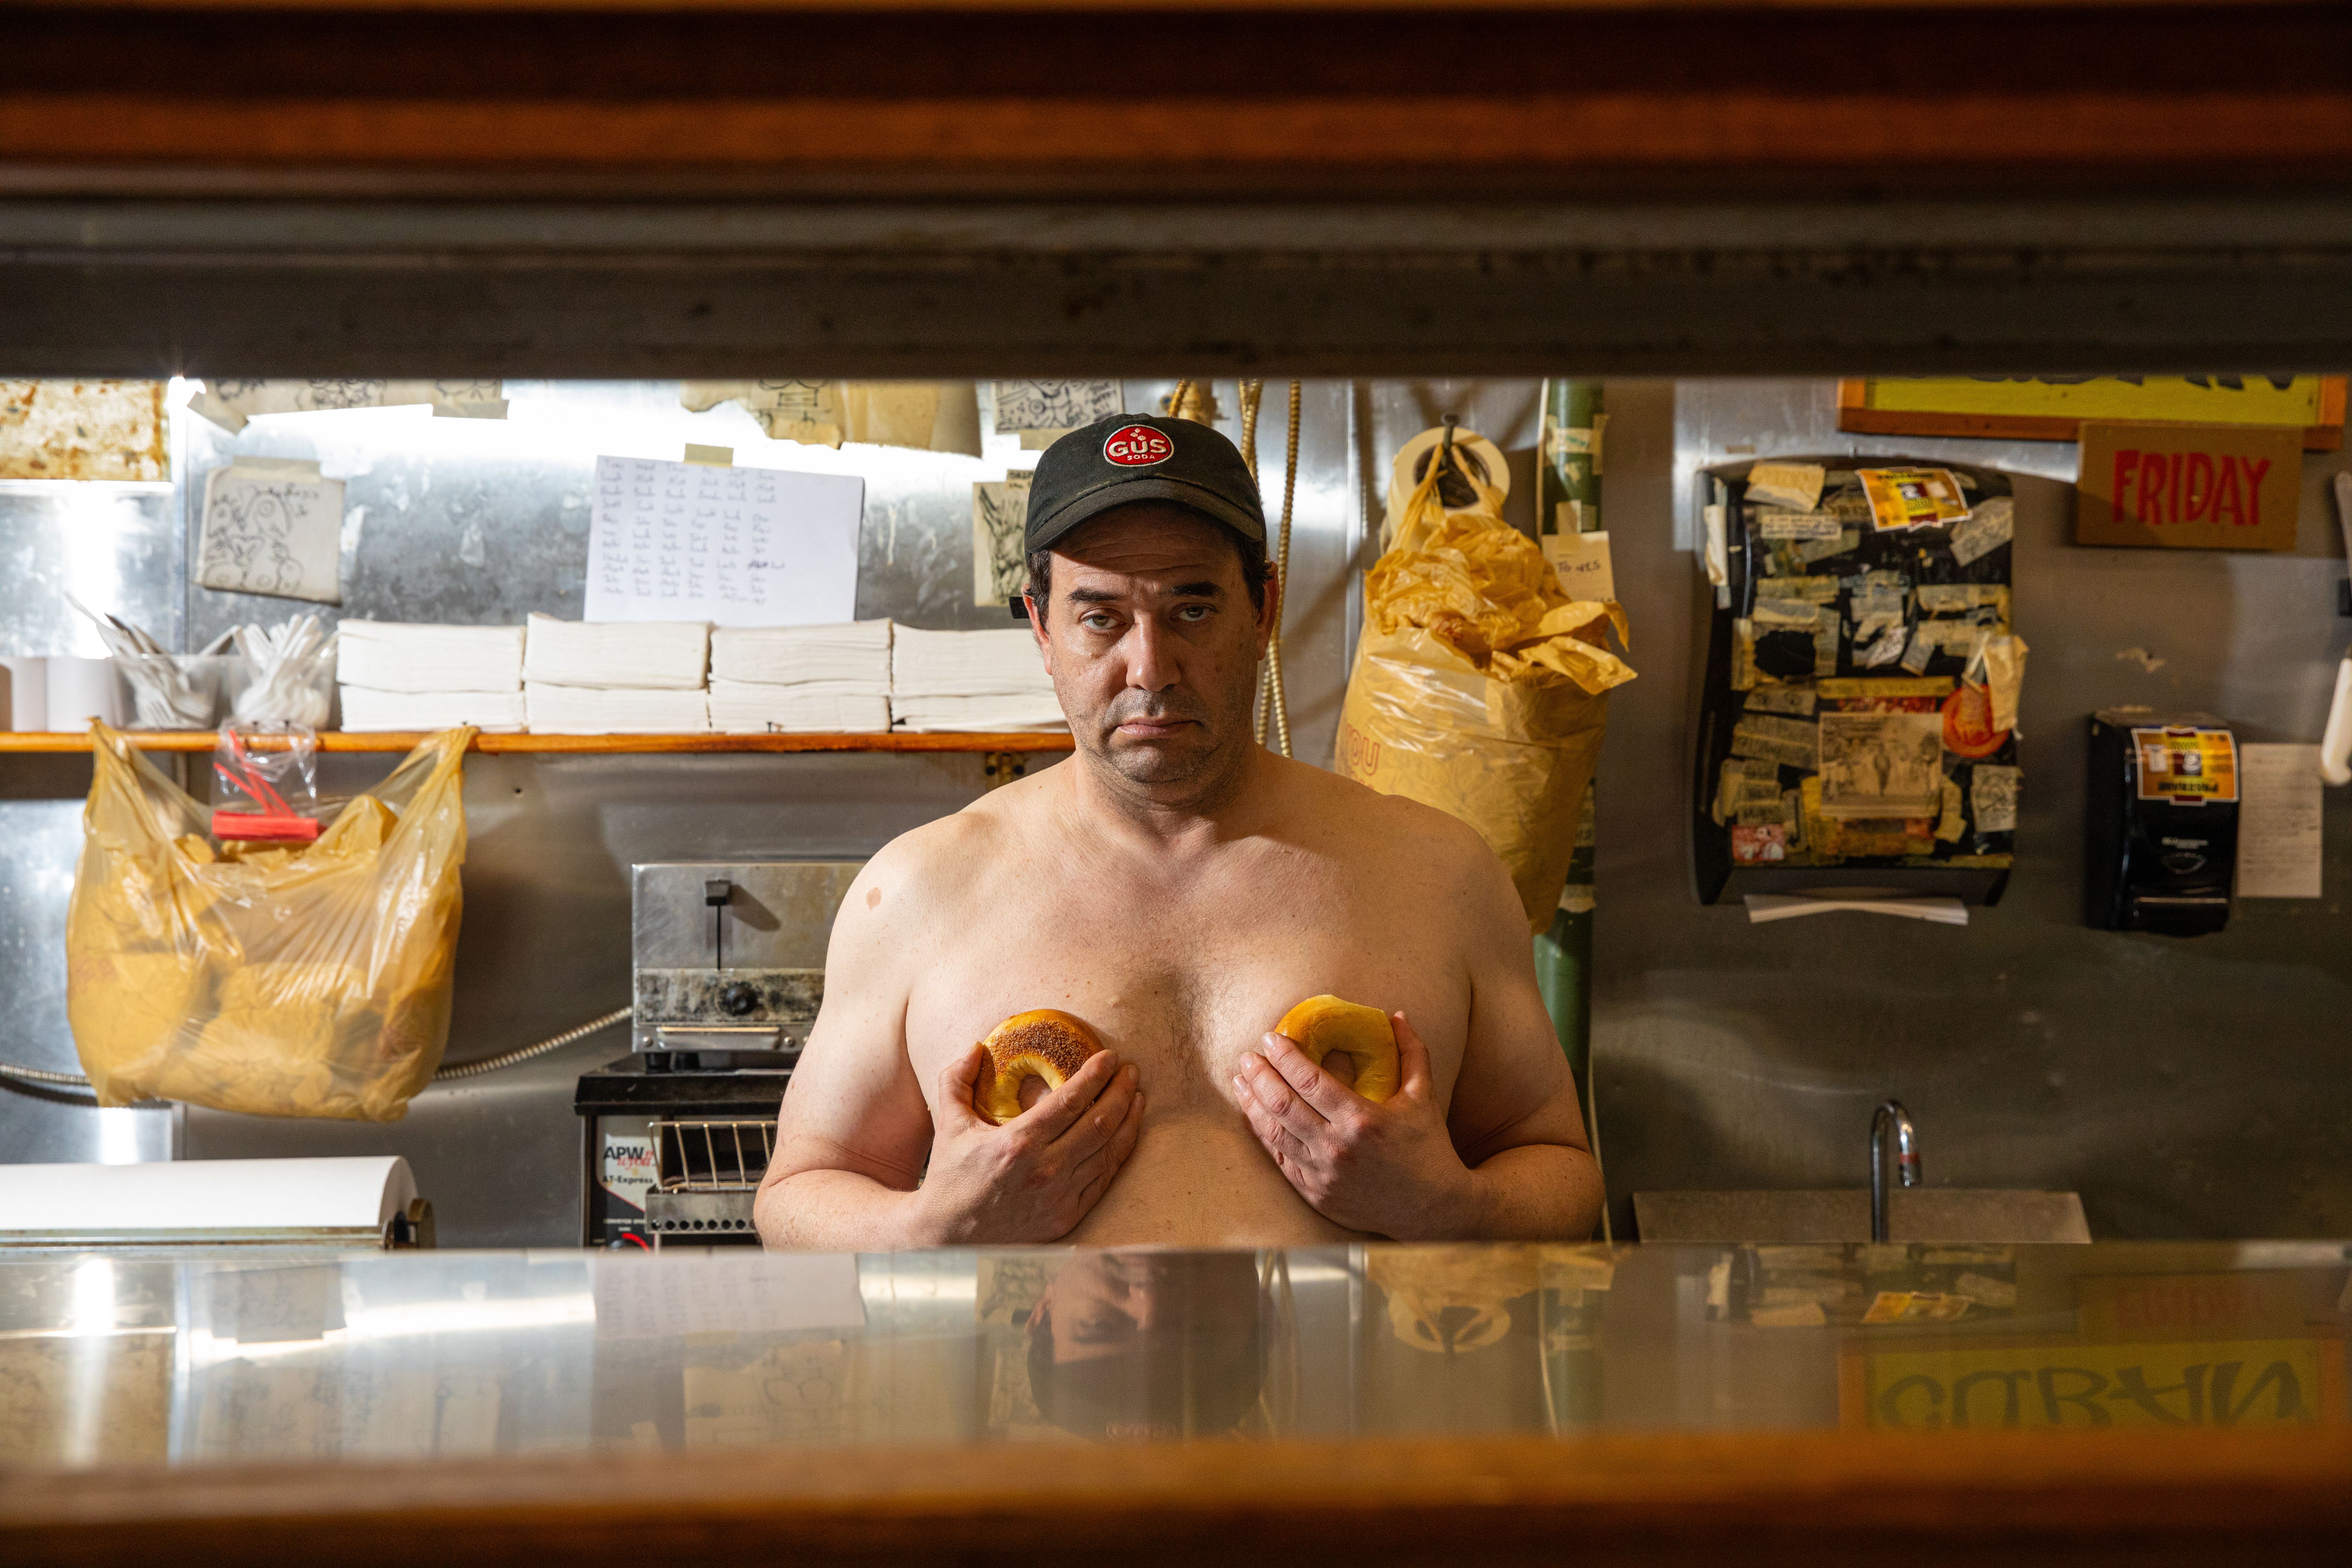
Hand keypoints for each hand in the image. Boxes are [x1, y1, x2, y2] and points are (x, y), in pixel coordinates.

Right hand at [915, 1045, 1144, 1243]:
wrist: (949, 1238)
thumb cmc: (950, 1178)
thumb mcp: (948, 1126)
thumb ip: (955, 1081)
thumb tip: (975, 1048)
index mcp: (1018, 1143)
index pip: (1070, 1100)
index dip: (1095, 1075)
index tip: (1110, 1056)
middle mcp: (1045, 1170)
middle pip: (1100, 1123)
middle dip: (1121, 1091)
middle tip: (1132, 1070)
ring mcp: (1060, 1197)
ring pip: (1109, 1152)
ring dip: (1129, 1120)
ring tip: (1137, 1097)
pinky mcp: (1067, 1217)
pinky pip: (1104, 1180)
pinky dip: (1120, 1153)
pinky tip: (1127, 1134)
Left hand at [1231, 1012, 1480, 1239]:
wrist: (1432, 1210)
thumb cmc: (1429, 1148)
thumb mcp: (1424, 1096)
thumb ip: (1412, 1052)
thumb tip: (1397, 1015)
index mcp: (1362, 1119)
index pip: (1309, 1080)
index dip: (1284, 1056)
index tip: (1270, 1038)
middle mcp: (1337, 1147)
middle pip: (1282, 1103)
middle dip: (1259, 1075)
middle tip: (1247, 1057)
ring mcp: (1323, 1174)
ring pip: (1273, 1133)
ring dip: (1252, 1104)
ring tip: (1240, 1081)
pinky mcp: (1315, 1194)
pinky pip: (1279, 1161)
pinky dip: (1263, 1136)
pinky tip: (1254, 1117)